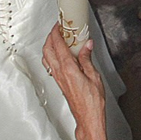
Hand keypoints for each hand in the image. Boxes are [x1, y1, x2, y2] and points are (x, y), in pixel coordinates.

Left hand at [43, 23, 107, 139]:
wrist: (88, 116)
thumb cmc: (92, 101)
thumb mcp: (94, 76)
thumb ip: (87, 59)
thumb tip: (86, 45)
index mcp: (68, 68)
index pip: (58, 45)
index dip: (57, 32)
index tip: (59, 24)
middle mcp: (60, 73)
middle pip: (47, 49)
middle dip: (50, 36)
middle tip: (57, 29)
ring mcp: (57, 78)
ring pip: (46, 57)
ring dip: (49, 46)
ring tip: (57, 39)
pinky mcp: (59, 82)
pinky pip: (50, 65)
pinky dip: (52, 55)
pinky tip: (59, 55)